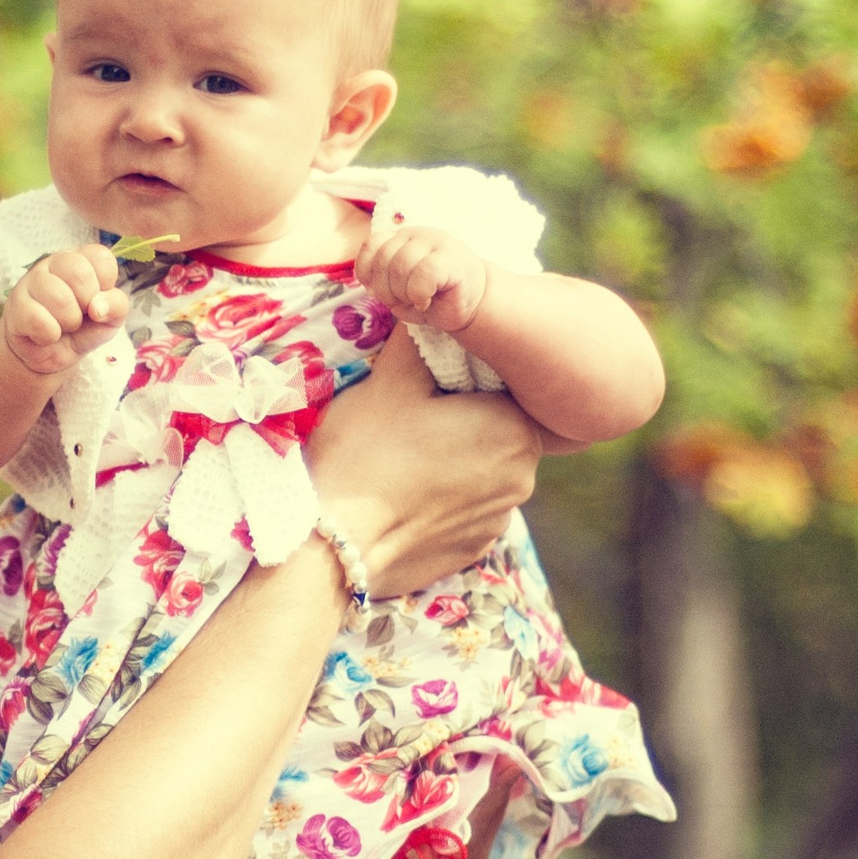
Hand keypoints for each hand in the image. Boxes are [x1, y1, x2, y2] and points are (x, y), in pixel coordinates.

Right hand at [1, 245, 129, 376]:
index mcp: (82, 259)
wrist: (51, 354)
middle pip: (79, 272)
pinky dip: (49, 335)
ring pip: (59, 297)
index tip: (97, 299)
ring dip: (68, 322)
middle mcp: (55, 262)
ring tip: (63, 325)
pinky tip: (46, 334)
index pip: (101, 257)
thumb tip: (98, 307)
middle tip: (80, 314)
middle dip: (86, 303)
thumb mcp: (110, 318)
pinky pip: (38, 320)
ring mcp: (31, 281)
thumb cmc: (83, 328)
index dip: (106, 284)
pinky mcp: (15, 305)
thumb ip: (117, 306)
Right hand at [308, 336, 540, 597]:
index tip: (422, 387)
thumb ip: (418, 340)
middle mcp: (523, 476)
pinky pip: (464, 509)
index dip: (459, 381)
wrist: (334, 547)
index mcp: (515, 427)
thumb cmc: (365, 453)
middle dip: (460, 421)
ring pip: (479, 471)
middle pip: (493, 429)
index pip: (498, 386)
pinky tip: (403, 496)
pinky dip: (442, 500)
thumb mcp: (390, 380)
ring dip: (452, 462)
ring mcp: (499, 519)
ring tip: (401, 461)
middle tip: (408, 421)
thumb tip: (427, 308)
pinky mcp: (474, 550)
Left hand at [356, 222, 491, 333]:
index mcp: (400, 239)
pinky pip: (423, 273)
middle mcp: (416, 235)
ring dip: (403, 294)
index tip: (377, 291)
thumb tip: (371, 288)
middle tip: (402, 302)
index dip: (367, 272)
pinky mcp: (452, 257)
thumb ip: (382, 283)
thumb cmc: (435, 297)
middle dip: (385, 290)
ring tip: (417, 301)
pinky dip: (419, 294)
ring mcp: (435, 242)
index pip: (371, 245)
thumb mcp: (401, 291)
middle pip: (383, 259)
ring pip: (401, 266)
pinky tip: (426, 301)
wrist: (474, 303)